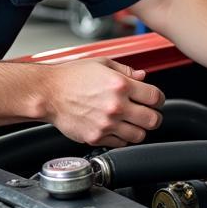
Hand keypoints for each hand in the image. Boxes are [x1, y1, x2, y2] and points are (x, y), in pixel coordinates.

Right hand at [44, 57, 165, 146]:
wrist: (48, 93)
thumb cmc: (71, 77)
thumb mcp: (101, 63)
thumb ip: (125, 70)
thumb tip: (142, 77)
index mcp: (120, 85)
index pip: (155, 97)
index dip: (158, 98)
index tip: (154, 100)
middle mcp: (116, 106)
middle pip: (153, 120)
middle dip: (153, 116)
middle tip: (147, 113)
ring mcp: (106, 124)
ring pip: (139, 135)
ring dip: (139, 129)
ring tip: (131, 122)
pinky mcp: (96, 137)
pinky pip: (120, 144)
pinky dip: (122, 138)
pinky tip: (116, 128)